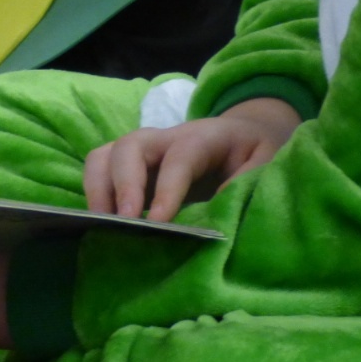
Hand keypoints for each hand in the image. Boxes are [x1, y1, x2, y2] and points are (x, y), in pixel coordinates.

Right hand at [82, 96, 300, 222]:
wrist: (241, 135)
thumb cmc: (252, 151)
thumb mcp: (266, 161)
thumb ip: (248, 181)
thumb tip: (219, 211)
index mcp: (202, 137)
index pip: (179, 158)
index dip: (166, 189)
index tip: (157, 223)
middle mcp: (165, 138)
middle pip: (130, 146)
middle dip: (123, 184)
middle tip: (125, 222)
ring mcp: (143, 152)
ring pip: (105, 155)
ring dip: (98, 189)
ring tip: (103, 226)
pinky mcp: (130, 168)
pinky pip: (100, 171)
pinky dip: (94, 195)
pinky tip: (102, 226)